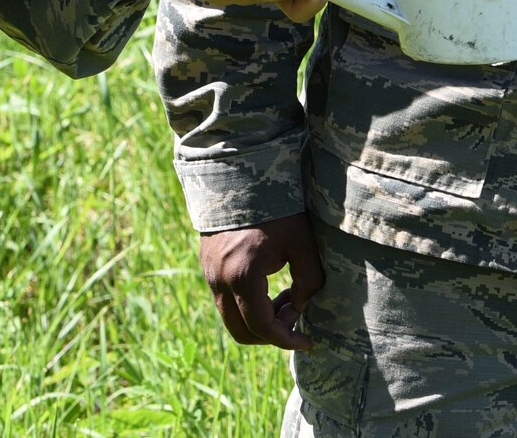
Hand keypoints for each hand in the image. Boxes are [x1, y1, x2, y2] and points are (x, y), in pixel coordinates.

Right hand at [200, 214, 323, 350]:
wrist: (239, 175)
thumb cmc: (276, 207)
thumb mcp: (301, 243)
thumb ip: (308, 282)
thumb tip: (301, 308)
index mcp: (242, 276)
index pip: (263, 328)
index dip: (288, 340)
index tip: (309, 341)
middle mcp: (219, 280)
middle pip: (242, 332)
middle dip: (271, 335)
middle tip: (297, 317)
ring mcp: (209, 273)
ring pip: (232, 318)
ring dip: (260, 319)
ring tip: (287, 298)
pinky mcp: (207, 265)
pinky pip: (226, 300)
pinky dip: (248, 304)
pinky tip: (271, 286)